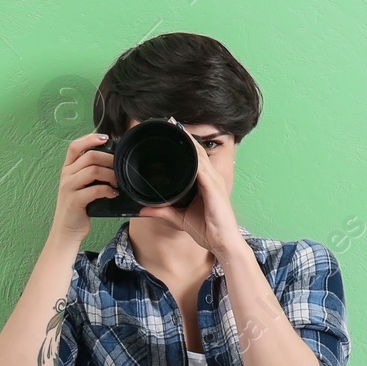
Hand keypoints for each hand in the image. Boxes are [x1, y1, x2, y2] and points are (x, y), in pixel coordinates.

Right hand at [49, 132, 118, 242]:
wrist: (66, 231)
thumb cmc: (79, 207)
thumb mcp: (81, 186)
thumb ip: (90, 172)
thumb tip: (113, 160)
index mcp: (68, 169)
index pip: (75, 146)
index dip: (90, 138)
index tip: (106, 138)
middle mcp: (66, 176)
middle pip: (89, 156)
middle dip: (109, 159)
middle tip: (120, 168)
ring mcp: (68, 188)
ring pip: (92, 171)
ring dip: (110, 175)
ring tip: (118, 182)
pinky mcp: (74, 201)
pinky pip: (94, 190)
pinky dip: (107, 190)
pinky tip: (113, 194)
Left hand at [135, 118, 240, 259]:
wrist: (223, 243)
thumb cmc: (208, 229)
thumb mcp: (179, 218)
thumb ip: (162, 211)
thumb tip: (143, 209)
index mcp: (204, 182)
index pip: (194, 157)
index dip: (184, 142)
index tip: (171, 130)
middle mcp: (211, 178)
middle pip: (198, 151)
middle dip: (185, 135)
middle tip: (170, 121)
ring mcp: (214, 182)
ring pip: (200, 155)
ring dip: (189, 141)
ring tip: (176, 127)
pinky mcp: (214, 189)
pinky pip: (203, 169)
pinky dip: (195, 158)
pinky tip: (187, 149)